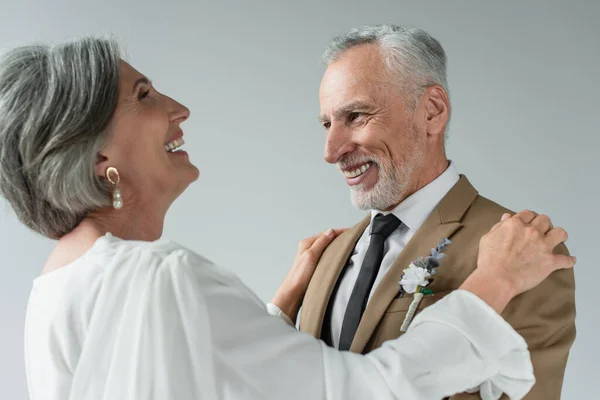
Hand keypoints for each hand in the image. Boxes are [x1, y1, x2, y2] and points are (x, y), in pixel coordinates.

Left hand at [272, 228, 345, 322]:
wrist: (294, 292)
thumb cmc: (299, 276)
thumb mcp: (311, 256)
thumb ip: (321, 243)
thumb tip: (331, 231)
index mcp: (307, 243)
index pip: (327, 233)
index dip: (340, 232)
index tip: (352, 232)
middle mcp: (309, 248)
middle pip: (328, 239)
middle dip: (340, 238)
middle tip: (353, 239)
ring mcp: (312, 256)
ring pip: (328, 248)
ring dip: (337, 247)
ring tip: (349, 247)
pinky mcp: (315, 265)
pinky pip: (327, 256)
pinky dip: (334, 255)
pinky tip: (339, 258)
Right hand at [460, 210, 575, 312]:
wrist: (497, 279)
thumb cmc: (489, 261)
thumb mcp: (487, 238)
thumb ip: (499, 226)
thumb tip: (506, 218)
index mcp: (515, 225)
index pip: (527, 214)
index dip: (528, 217)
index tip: (529, 222)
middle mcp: (531, 232)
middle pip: (545, 220)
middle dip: (543, 224)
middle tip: (541, 230)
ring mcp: (543, 246)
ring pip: (560, 233)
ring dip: (559, 236)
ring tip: (557, 239)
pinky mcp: (550, 262)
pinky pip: (566, 260)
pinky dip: (569, 261)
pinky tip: (570, 260)